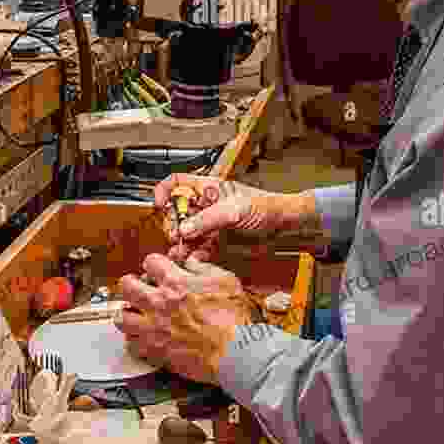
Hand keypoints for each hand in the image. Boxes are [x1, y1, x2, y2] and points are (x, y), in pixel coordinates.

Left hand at [113, 253, 255, 383]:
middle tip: (137, 287)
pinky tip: (143, 337)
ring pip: (122, 317)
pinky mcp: (155, 351)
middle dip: (131, 283)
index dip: (154, 263)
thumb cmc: (233, 319)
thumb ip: (204, 268)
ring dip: (127, 312)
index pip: (150, 262)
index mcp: (176, 283)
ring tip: (135, 313)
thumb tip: (191, 262)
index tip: (156, 268)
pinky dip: (134, 340)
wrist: (235, 353)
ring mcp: (154, 329)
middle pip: (126, 286)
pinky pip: (131, 344)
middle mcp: (159, 304)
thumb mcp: (226, 281)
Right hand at [154, 173, 291, 264]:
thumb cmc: (265, 206)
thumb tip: (184, 228)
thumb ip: (208, 219)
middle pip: (177, 211)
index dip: (165, 192)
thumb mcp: (235, 208)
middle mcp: (206, 205)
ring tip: (178, 252)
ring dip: (180, 243)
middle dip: (172, 223)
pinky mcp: (217, 241)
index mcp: (209, 189)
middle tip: (175, 235)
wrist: (284, 227)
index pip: (177, 183)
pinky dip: (192, 255)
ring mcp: (210, 224)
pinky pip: (198, 248)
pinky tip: (191, 260)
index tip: (160, 206)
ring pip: (186, 233)